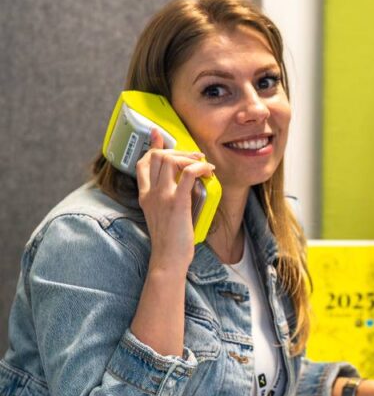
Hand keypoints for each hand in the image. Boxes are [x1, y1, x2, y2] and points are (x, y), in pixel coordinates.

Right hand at [136, 128, 214, 270]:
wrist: (168, 259)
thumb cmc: (170, 240)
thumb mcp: (161, 215)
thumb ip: (166, 198)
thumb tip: (184, 185)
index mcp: (145, 195)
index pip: (143, 163)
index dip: (153, 146)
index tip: (160, 136)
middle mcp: (151, 193)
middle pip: (157, 156)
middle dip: (179, 150)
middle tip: (196, 156)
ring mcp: (162, 197)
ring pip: (170, 160)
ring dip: (190, 157)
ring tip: (204, 164)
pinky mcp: (177, 202)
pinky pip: (187, 174)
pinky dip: (200, 167)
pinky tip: (209, 172)